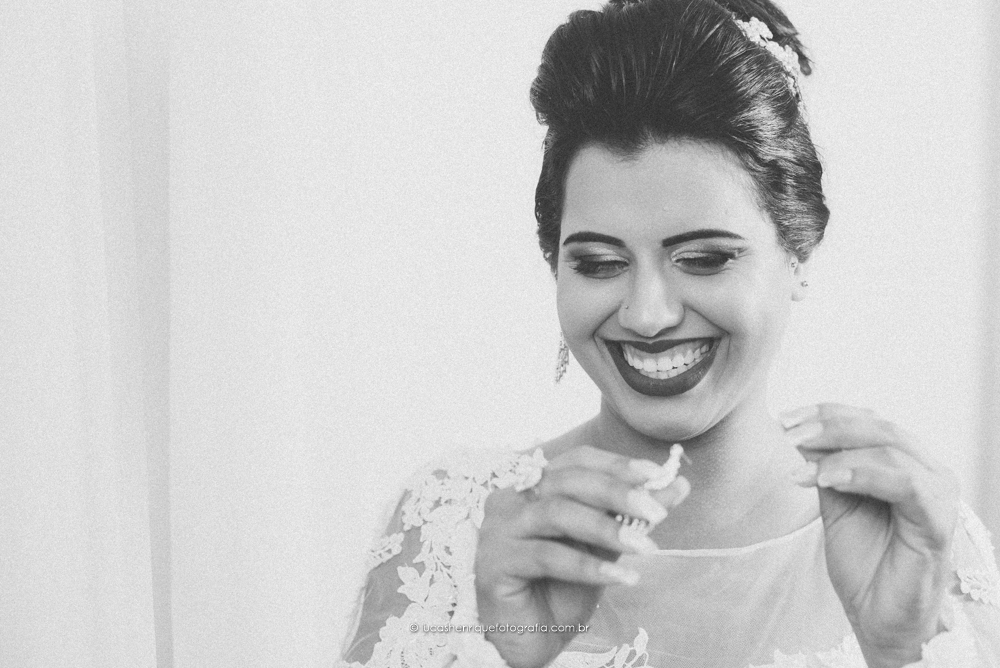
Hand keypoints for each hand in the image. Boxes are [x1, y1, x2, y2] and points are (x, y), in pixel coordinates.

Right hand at [475, 445, 689, 667]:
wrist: (530, 639)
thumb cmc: (561, 588)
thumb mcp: (604, 547)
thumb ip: (631, 515)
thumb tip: (676, 485)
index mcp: (535, 486)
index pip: (577, 461)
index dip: (616, 465)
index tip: (656, 475)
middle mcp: (511, 499)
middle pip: (567, 481)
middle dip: (616, 493)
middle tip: (656, 512)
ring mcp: (498, 529)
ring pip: (557, 513)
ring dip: (606, 528)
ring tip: (645, 547)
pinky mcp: (494, 562)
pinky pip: (547, 557)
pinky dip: (588, 566)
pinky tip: (622, 576)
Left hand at [783, 404, 958, 667]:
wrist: (878, 618)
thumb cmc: (864, 564)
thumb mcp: (836, 504)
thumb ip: (825, 468)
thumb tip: (798, 433)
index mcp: (906, 463)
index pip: (867, 420)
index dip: (825, 412)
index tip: (784, 417)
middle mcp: (927, 472)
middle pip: (879, 427)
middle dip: (827, 425)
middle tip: (788, 434)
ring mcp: (937, 496)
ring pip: (891, 448)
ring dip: (839, 449)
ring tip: (802, 465)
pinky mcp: (937, 523)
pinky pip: (904, 484)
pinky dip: (861, 473)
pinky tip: (827, 480)